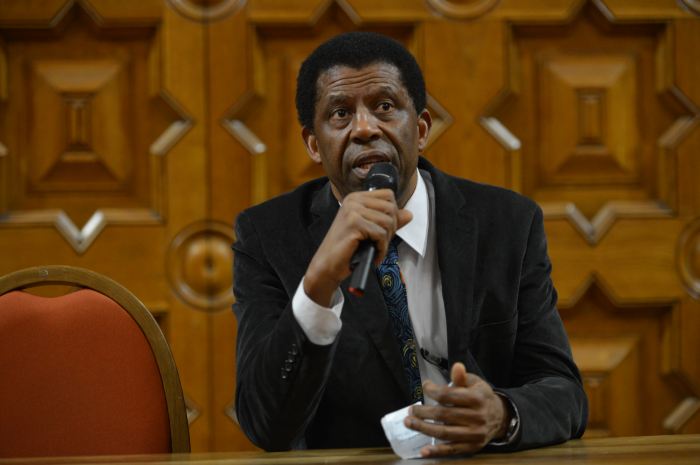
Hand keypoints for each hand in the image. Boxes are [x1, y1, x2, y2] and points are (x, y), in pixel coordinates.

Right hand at [304, 189, 411, 305]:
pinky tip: (374, 255)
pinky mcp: (354, 223)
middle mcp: (353, 200)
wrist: (328, 265)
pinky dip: (381, 249)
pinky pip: (380, 234)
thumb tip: (409, 214)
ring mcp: (352, 210)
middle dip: (391, 228)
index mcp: (356, 198)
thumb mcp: (370, 231)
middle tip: (381, 243)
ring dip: (385, 240)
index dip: (393, 214)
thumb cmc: (347, 249)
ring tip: (376, 249)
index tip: (384, 230)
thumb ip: (388, 220)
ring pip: (387, 221)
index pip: (388, 195)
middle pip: (391, 208)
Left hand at [403, 362, 509, 456]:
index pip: (448, 395)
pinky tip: (423, 451)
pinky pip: (452, 450)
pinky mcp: (472, 446)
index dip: (432, 391)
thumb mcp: (475, 383)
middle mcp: (476, 417)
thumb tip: (456, 367)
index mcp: (476, 399)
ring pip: (444, 432)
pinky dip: (437, 451)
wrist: (500, 417)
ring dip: (424, 428)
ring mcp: (474, 434)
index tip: (425, 387)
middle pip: (443, 415)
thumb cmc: (481, 397)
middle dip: (423, 412)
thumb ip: (462, 378)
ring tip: (409, 423)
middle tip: (410, 409)